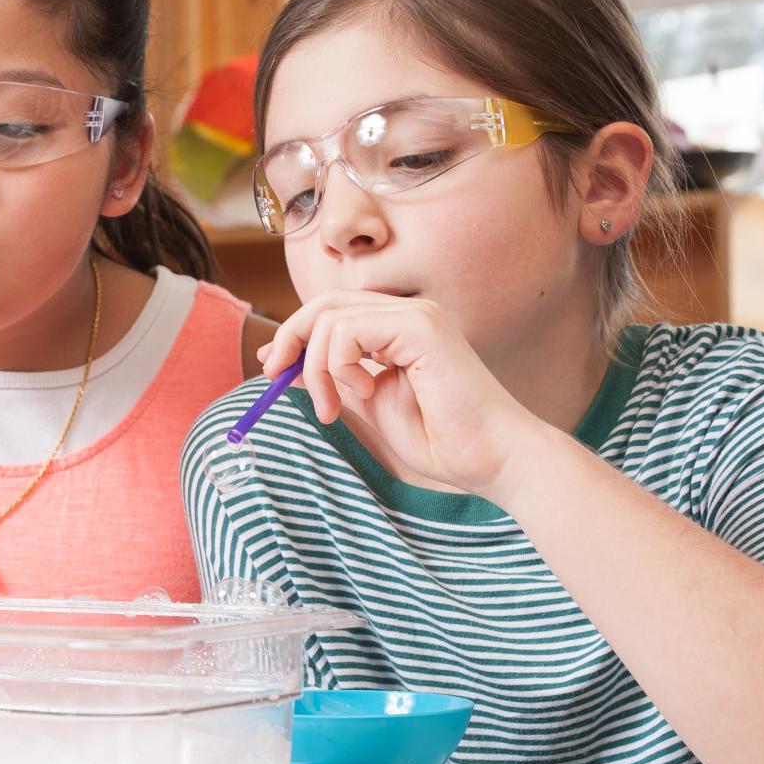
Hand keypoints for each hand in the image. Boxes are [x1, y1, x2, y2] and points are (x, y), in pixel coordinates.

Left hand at [259, 290, 546, 499]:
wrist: (491, 459)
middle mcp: (409, 313)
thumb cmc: (441, 440)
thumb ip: (337, 379)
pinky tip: (364, 393)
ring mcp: (417, 315)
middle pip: (325, 304)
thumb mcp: (371, 405)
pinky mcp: (420, 327)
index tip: (272, 366)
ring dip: (316, 369)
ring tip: (336, 408)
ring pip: (330, 318)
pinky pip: (348, 331)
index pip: (333, 311)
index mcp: (400, 328)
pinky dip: (339, 366)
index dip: (294, 333)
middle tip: (275, 378)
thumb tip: (288, 363)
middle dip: (291, 339)